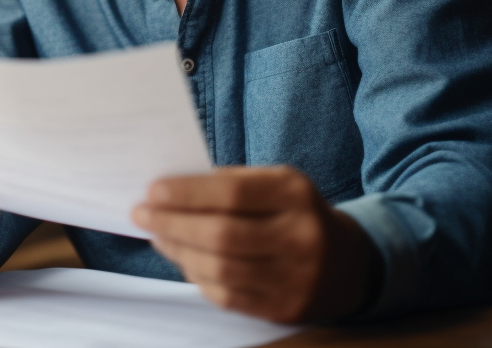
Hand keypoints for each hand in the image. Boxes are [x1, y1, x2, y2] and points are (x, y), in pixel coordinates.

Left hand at [134, 166, 376, 322]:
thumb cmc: (294, 212)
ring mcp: (296, 278)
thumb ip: (229, 184)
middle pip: (222, 235)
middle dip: (173, 224)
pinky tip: (183, 260)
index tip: (152, 190)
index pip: (232, 194)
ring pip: (221, 269)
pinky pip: (228, 296)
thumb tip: (168, 191)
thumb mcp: (274, 183)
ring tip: (157, 235)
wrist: (350, 263)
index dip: (187, 194)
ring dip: (178, 251)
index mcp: (295, 195)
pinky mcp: (286, 309)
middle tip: (141, 214)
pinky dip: (197, 277)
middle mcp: (301, 237)